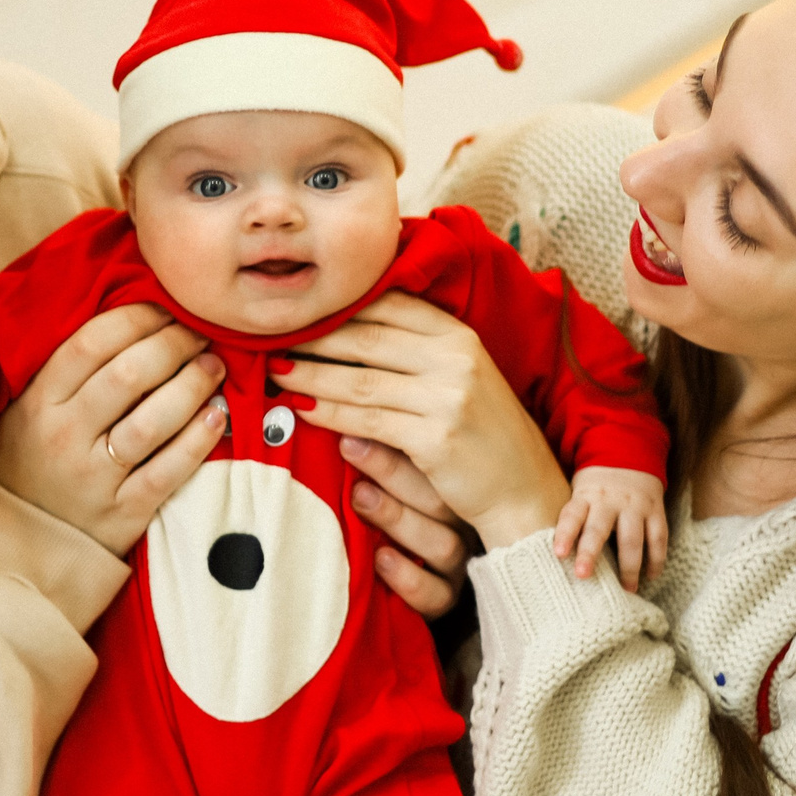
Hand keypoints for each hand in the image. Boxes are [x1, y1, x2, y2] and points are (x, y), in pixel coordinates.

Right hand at [0, 303, 228, 556]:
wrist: (19, 547)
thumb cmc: (30, 463)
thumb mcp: (26, 412)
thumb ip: (67, 372)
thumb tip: (132, 317)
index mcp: (38, 403)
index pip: (93, 343)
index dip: (138, 318)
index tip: (165, 309)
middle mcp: (64, 437)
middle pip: (131, 374)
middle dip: (175, 344)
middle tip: (199, 334)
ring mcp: (94, 478)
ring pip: (155, 420)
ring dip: (193, 385)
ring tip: (213, 367)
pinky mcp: (123, 513)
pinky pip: (169, 470)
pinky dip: (198, 439)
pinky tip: (216, 416)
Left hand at [280, 292, 569, 549]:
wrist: (523, 490)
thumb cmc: (483, 433)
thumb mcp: (458, 377)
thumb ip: (415, 351)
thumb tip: (347, 327)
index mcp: (458, 334)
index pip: (388, 304)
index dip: (340, 306)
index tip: (300, 310)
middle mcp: (455, 356)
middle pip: (366, 337)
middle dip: (314, 337)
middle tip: (273, 338)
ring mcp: (448, 395)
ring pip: (360, 378)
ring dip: (311, 375)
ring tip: (276, 372)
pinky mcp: (436, 436)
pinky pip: (368, 420)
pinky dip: (330, 413)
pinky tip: (303, 410)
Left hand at [339, 434, 470, 619]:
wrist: (408, 590)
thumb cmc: (391, 518)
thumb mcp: (388, 487)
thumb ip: (371, 454)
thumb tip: (338, 421)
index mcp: (452, 489)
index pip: (434, 459)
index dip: (395, 441)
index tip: (359, 419)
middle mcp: (460, 524)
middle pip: (440, 495)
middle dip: (390, 469)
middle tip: (350, 447)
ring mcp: (457, 563)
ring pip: (443, 543)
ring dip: (397, 517)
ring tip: (360, 497)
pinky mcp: (446, 599)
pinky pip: (436, 593)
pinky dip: (408, 576)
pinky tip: (381, 559)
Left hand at [555, 466, 668, 591]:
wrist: (629, 456)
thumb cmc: (595, 487)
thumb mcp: (579, 493)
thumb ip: (571, 519)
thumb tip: (553, 557)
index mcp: (585, 496)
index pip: (572, 515)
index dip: (565, 534)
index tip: (559, 554)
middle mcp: (609, 500)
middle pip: (599, 528)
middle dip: (590, 553)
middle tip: (583, 576)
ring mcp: (635, 505)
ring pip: (632, 538)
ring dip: (630, 566)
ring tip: (627, 590)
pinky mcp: (656, 510)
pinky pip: (658, 537)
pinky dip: (656, 559)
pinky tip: (651, 577)